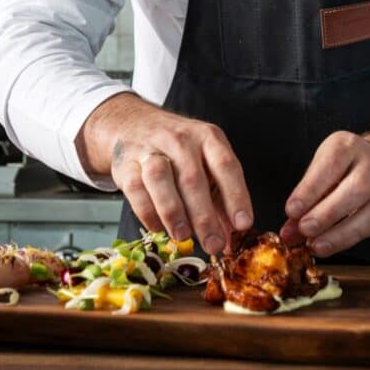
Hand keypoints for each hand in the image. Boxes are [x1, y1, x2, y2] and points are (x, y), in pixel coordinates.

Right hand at [76, 93, 252, 254]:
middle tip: (213, 244)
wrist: (134, 124)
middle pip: (193, 177)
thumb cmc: (179, 149)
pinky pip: (136, 188)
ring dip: (173, 211)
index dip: (236, 195)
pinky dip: (148, 212)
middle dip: (204, 216)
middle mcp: (181, 140)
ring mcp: (151, 149)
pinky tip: (159, 227)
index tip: (243, 224)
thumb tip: (228, 239)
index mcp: (208, 138)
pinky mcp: (126, 164)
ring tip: (183, 236)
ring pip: (160, 178)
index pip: (226, 165)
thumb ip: (219, 198)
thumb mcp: (206, 161)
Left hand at [279, 130, 369, 257]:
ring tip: (315, 245)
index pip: (330, 166)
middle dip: (328, 213)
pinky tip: (330, 246)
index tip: (291, 210)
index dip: (310, 190)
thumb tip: (288, 232)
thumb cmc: (344, 168)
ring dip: (340, 234)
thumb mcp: (321, 171)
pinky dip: (348, 240)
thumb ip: (304, 199)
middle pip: (355, 188)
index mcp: (346, 147)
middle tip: (305, 229)